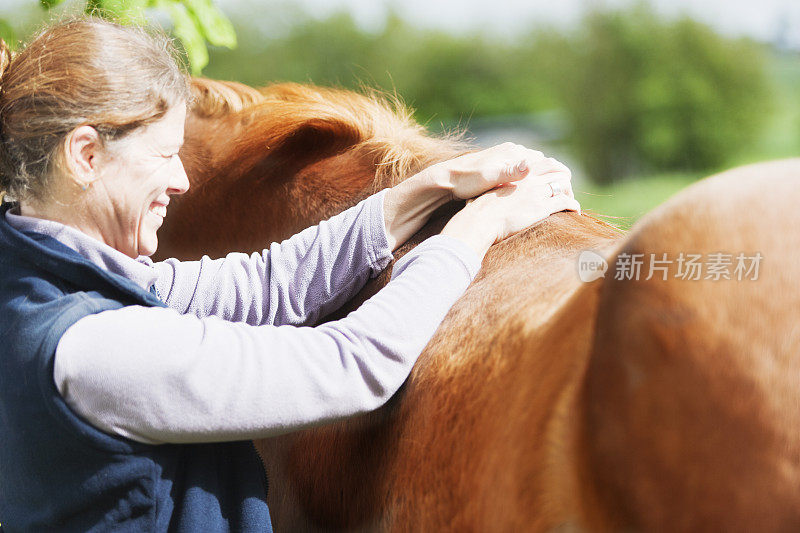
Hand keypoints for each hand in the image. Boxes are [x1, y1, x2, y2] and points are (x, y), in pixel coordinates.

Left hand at [426, 142, 570, 199]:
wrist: (444, 179)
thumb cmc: (466, 181)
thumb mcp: (489, 177)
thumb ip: (510, 171)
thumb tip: (530, 165)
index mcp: (512, 153)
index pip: (544, 162)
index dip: (557, 176)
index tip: (566, 191)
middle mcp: (510, 151)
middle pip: (541, 163)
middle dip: (552, 177)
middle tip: (563, 195)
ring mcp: (503, 157)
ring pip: (530, 166)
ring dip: (541, 178)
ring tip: (550, 194)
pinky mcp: (497, 165)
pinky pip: (520, 170)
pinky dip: (528, 179)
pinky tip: (528, 191)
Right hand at [441, 167, 579, 257]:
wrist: (480, 219)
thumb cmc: (479, 207)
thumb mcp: (489, 189)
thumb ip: (499, 184)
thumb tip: (499, 189)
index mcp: (518, 170)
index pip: (545, 162)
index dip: (553, 170)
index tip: (554, 179)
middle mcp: (530, 178)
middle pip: (557, 172)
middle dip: (564, 180)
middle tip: (565, 191)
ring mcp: (537, 192)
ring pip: (564, 184)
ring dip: (569, 192)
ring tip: (570, 201)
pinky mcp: (541, 207)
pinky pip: (565, 202)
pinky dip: (572, 205)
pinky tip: (574, 211)